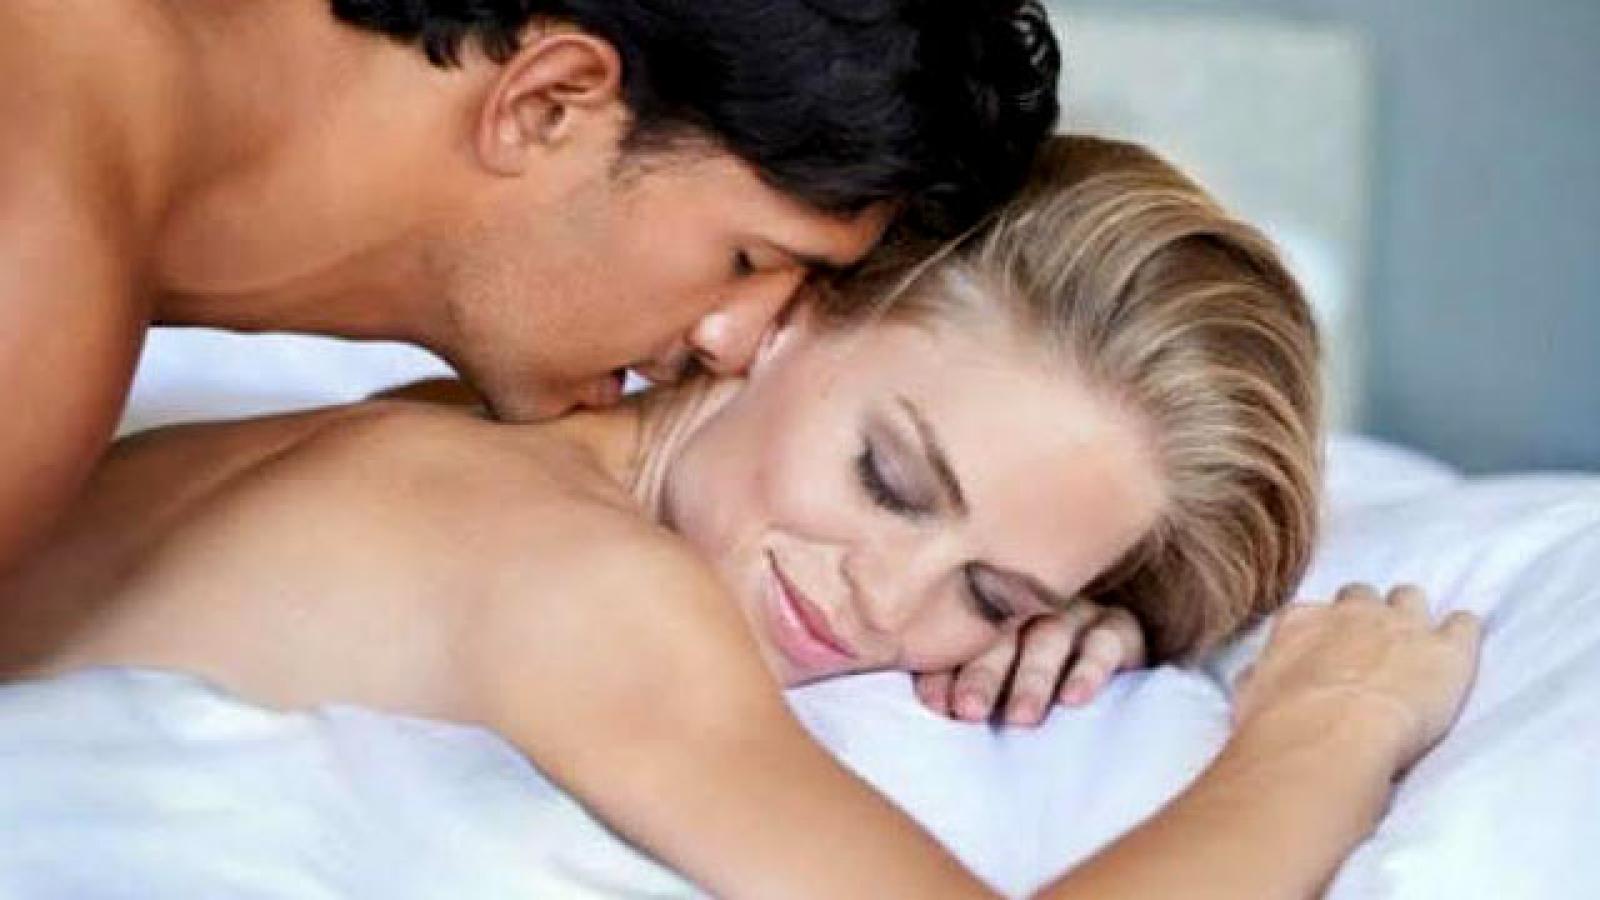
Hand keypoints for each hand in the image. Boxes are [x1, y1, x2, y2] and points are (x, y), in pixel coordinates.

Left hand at [913, 601, 1146, 726]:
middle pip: (1001, 633)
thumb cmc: (1029, 692)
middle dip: (983, 673)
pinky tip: (1074, 698)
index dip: (944, 669)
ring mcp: (1074, 613)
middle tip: (970, 711)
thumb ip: (961, 695)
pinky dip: (1090, 670)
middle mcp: (1028, 607)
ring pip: (1050, 636)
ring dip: (1033, 678)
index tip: (936, 705)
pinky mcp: (1118, 628)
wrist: (1108, 685)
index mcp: (988, 616)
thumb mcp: (994, 695)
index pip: (960, 637)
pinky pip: (1105, 641)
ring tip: (1020, 719)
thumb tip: (929, 713)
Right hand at [1233, 583, 1482, 773]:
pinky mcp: (1446, 650)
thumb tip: (1258, 678)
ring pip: (1410, 598)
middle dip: (1367, 614)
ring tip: (1415, 642)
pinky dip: (1462, 631)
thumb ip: (1260, 676)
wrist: (1326, 737)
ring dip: (1412, 616)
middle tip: (1370, 645)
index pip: (1314, 612)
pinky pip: (1464, 624)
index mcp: (1301, 621)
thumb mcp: (1251, 696)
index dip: (1323, 630)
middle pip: (1362, 597)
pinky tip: (1462, 641)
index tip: (1326, 649)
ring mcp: (1401, 626)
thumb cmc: (1279, 724)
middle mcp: (1350, 613)